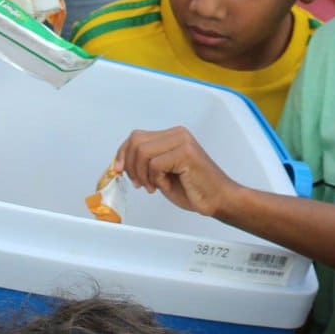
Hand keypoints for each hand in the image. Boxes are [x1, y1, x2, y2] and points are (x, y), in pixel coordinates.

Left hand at [119, 127, 242, 218]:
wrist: (217, 199)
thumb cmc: (193, 189)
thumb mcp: (161, 173)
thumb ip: (145, 163)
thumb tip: (120, 163)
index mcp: (172, 135)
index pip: (136, 137)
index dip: (122, 153)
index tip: (117, 170)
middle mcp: (177, 134)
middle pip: (136, 141)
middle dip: (130, 166)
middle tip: (139, 183)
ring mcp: (182, 141)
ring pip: (143, 152)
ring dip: (143, 175)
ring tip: (153, 186)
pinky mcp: (185, 152)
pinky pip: (155, 164)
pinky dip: (156, 179)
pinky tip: (166, 186)